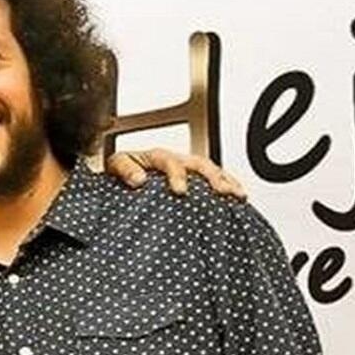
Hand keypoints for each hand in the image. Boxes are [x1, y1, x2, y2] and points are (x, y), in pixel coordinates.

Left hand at [106, 147, 246, 197]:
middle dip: (212, 176)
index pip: (170, 162)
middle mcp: (176, 160)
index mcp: (156, 157)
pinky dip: (228, 186)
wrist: (124, 175)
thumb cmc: (122, 171)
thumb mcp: (116, 166)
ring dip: (226, 180)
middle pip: (199, 163)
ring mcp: (187, 169)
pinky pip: (214, 179)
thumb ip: (124, 169)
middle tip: (220, 191)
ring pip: (211, 170)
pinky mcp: (194, 180)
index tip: (180, 191)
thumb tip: (138, 179)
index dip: (177, 174)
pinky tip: (237, 198)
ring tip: (237, 194)